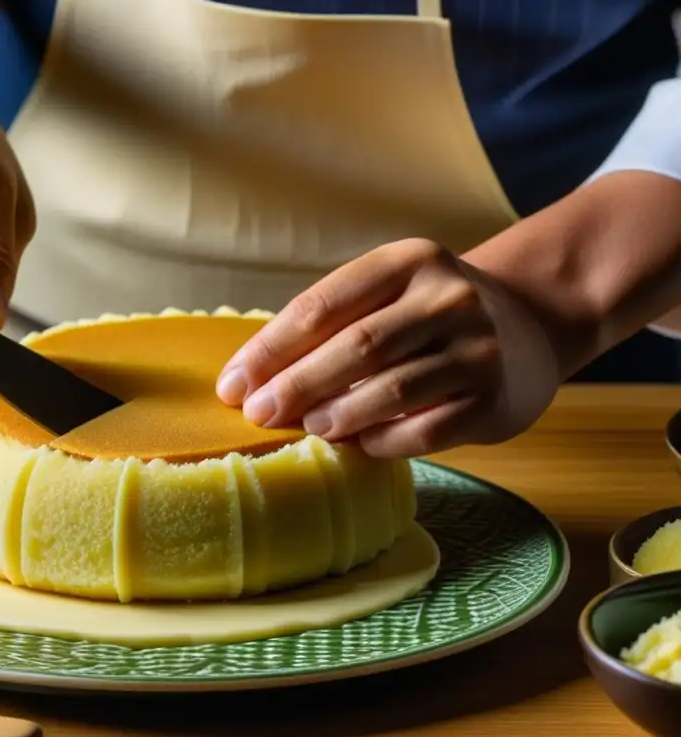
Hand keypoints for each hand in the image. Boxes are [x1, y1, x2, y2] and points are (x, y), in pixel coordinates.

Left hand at [216, 239, 560, 456]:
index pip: (322, 305)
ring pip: (393, 389)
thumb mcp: (389, 295)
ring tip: (308, 428)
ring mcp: (478, 347)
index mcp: (407, 261)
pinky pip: (427, 429)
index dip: (270, 349)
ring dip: (339, 414)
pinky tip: (356, 446)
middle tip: (258, 414)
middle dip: (296, 384)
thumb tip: (253, 380)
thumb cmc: (430, 316)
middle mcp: (447, 297)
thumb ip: (333, 325)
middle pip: (356, 346)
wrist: (532, 323)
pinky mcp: (495, 398)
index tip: (232, 384)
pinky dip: (383, 443)